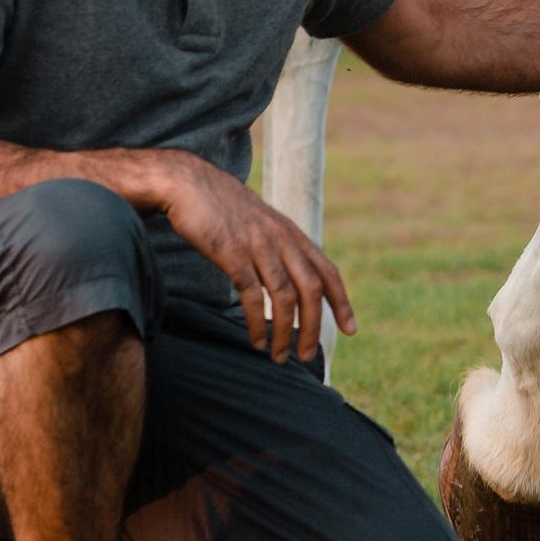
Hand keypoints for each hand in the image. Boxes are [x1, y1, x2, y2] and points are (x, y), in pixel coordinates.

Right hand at [159, 156, 355, 362]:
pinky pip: (251, 295)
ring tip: (279, 356)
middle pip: (311, 290)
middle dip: (314, 327)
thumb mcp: (261, 224)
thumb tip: (291, 278)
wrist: (188, 184)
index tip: (351, 330)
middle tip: (309, 356)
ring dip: (285, 332)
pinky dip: (257, 322)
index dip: (341, 302)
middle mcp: (281, 240)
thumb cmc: (222, 209)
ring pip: (284, 297)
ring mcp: (258, 246)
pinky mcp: (232, 253)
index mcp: (292, 234)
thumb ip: (279, 247)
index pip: (327, 272)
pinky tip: (256, 341)